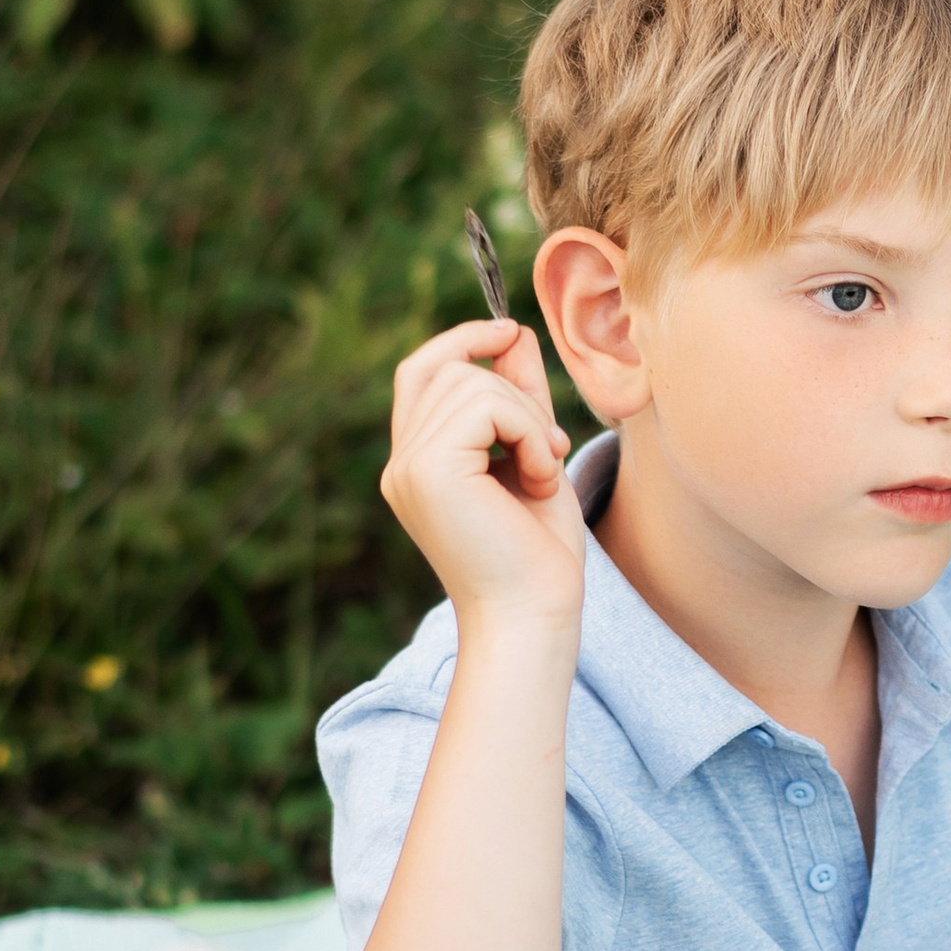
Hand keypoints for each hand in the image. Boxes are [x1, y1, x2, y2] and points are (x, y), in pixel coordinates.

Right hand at [379, 319, 586, 630]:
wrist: (534, 617)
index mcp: (418, 463)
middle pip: (453, 368)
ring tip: (542, 474)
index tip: (510, 333)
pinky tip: (538, 481)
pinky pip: (487, 405)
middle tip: (549, 453)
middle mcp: (402, 463)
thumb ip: (519, 397)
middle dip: (517, 395)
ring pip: (472, 381)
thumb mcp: (532, 456)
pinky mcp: (428, 471)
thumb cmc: (539, 553)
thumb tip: (512, 332)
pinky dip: (528, 434)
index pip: (422, 370)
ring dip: (527, 420)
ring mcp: (408, 467)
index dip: (463, 340)